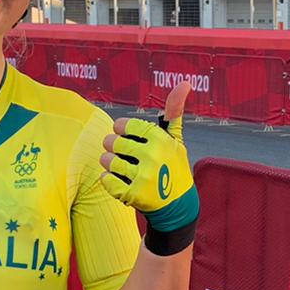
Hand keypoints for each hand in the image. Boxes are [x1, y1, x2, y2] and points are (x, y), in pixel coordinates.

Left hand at [99, 81, 198, 232]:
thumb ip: (174, 111)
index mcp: (161, 139)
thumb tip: (184, 82)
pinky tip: (119, 181)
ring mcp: (143, 176)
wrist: (178, 206)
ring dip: (109, 164)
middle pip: (113, 142)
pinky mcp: (134, 194)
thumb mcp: (176, 140)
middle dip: (113, 147)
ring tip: (119, 167)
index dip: (121, 130)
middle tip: (122, 154)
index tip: (125, 135)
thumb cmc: (174, 168)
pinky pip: (106, 180)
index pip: (125, 125)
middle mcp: (153, 156)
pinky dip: (108, 180)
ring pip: (107, 161)